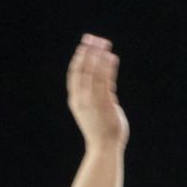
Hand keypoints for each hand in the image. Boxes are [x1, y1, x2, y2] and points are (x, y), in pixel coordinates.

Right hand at [66, 34, 126, 150]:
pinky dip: (108, 67)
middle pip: (82, 69)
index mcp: (76, 100)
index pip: (74, 74)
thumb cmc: (101, 129)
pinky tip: (112, 57)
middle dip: (87, 52)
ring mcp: (92, 101)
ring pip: (93, 72)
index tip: (85, 46)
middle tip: (93, 38)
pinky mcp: (104, 103)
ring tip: (104, 44)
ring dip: (98, 55)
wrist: (104, 148)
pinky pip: (105, 80)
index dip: (79, 58)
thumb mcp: (94, 109)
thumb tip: (107, 78)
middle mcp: (81, 99)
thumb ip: (99, 93)